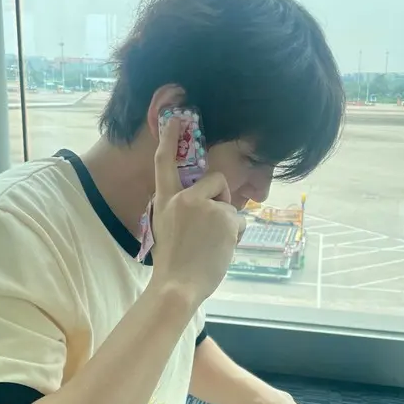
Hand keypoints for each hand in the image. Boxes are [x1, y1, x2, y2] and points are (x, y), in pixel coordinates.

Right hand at [150, 117, 244, 305]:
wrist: (177, 286)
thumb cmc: (172, 265)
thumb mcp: (165, 229)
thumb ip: (180, 211)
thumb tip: (202, 205)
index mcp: (165, 200)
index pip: (164, 163)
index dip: (168, 138)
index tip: (175, 117)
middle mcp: (185, 198)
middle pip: (216, 182)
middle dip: (221, 200)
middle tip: (210, 229)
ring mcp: (206, 206)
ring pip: (230, 206)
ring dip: (227, 225)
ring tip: (211, 247)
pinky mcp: (224, 217)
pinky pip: (239, 222)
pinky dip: (235, 237)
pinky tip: (221, 251)